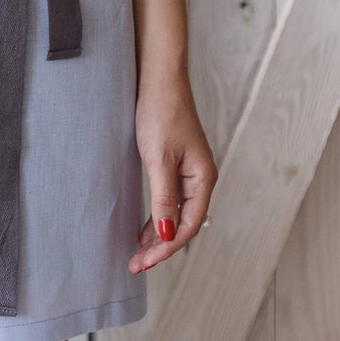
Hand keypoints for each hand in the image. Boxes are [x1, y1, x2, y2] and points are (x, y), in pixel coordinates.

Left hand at [130, 71, 217, 273]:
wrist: (158, 76)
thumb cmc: (161, 113)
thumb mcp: (159, 159)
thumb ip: (163, 199)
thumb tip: (165, 236)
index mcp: (203, 179)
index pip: (187, 225)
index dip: (166, 247)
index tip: (144, 261)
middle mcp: (200, 178)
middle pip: (183, 223)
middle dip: (161, 246)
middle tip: (136, 264)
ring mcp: (188, 170)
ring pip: (176, 213)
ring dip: (158, 234)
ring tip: (139, 253)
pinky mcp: (175, 162)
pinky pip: (170, 198)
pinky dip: (158, 215)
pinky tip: (146, 226)